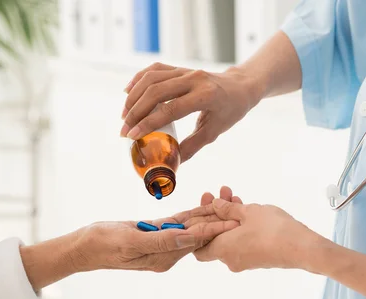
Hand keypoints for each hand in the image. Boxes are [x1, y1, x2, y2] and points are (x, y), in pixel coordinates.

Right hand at [74, 204, 238, 272]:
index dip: (215, 230)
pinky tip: (207, 204)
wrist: (83, 247)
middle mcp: (167, 252)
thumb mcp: (131, 241)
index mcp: (164, 258)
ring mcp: (163, 242)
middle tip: (238, 206)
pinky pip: (179, 222)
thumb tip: (187, 237)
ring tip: (227, 201)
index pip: (195, 241)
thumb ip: (160, 240)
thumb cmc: (103, 245)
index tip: (234, 222)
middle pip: (198, 234)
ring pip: (191, 226)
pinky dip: (193, 212)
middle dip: (218, 220)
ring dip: (208, 213)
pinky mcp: (156, 232)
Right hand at [120, 63, 263, 161]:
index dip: (148, 123)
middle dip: (136, 112)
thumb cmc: (230, 111)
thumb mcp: (214, 131)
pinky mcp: (180, 68)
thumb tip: (171, 165)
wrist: (241, 87)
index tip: (132, 136)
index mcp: (206, 96)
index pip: (171, 109)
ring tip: (124, 116)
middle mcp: (194, 79)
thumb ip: (192, 146)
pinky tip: (128, 92)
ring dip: (134, 96)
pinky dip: (138, 79)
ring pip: (152, 78)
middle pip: (156, 91)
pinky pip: (155, 70)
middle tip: (124, 130)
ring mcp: (186, 71)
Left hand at [194, 197, 320, 272]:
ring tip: (234, 197)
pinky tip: (248, 211)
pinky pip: (243, 243)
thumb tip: (215, 205)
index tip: (202, 210)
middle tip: (219, 195)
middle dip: (216, 215)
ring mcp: (245, 261)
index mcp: (222, 249)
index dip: (196, 230)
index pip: (197, 247)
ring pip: (230, 239)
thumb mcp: (248, 212)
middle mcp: (230, 259)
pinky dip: (241, 228)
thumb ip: (228, 209)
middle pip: (215, 238)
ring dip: (230, 219)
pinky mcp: (259, 260)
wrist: (302, 249)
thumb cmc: (272, 229)